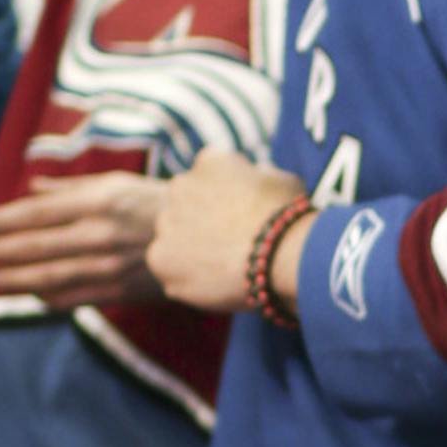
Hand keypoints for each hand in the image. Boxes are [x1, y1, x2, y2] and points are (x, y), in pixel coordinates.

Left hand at [0, 169, 165, 305]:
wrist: (205, 238)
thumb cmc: (157, 203)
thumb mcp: (116, 183)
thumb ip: (70, 189)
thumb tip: (31, 188)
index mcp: (99, 202)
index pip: (38, 213)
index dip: (3, 222)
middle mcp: (100, 234)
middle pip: (37, 246)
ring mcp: (109, 265)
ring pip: (49, 275)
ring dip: (14, 278)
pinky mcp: (119, 290)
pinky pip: (73, 297)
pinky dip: (46, 297)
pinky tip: (27, 294)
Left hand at [147, 148, 309, 316]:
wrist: (277, 253)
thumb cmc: (287, 217)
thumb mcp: (281, 181)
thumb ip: (258, 178)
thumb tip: (257, 184)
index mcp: (210, 162)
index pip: (209, 178)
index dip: (226, 200)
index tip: (241, 218)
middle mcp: (180, 186)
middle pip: (184, 208)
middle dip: (201, 224)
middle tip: (229, 246)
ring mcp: (166, 223)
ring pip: (174, 240)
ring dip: (191, 252)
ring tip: (223, 269)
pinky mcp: (159, 259)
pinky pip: (170, 271)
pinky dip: (187, 280)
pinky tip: (214, 284)